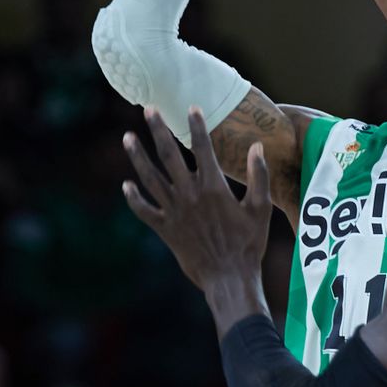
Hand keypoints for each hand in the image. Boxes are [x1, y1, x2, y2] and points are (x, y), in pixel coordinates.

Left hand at [122, 107, 271, 291]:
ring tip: (127, 137)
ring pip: (150, 178)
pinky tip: (126, 185)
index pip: (203, 148)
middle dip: (158, 130)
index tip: (191, 108)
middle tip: (149, 108)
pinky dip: (134, 198)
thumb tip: (256, 147)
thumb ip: (258, 176)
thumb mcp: (260, 209)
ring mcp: (175, 212)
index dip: (197, 126)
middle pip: (169, 155)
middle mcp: (190, 195)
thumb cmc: (249, 244)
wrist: (229, 278)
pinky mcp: (165, 230)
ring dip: (138, 157)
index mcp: (214, 187)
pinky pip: (144, 211)